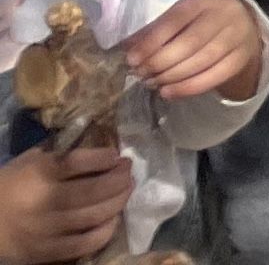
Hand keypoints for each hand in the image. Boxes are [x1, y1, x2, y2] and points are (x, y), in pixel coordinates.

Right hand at [0, 136, 132, 260]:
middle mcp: (45, 201)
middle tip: (128, 172)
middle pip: (95, 189)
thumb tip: (100, 143)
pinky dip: (106, 230)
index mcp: (39, 173)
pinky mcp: (48, 252)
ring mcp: (47, 229)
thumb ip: (60, 153)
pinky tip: (113, 218)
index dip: (105, 157)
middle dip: (120, 178)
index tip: (117, 156)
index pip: (80, 161)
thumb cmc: (9, 186)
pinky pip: (86, 243)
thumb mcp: (29, 161)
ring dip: (119, 201)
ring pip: (95, 215)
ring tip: (127, 190)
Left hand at [124, 0, 265, 105]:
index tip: (131, 59)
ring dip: (171, 77)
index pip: (176, 20)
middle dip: (160, 62)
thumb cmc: (200, 19)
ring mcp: (237, 36)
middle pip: (190, 43)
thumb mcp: (181, 15)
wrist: (242, 25)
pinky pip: (213, 77)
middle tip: (141, 74)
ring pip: (201, 62)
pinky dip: (187, 88)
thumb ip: (155, 30)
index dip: (152, 41)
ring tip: (151, 83)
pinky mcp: (241, 58)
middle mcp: (226, 13)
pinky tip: (168, 92)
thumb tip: (126, 49)